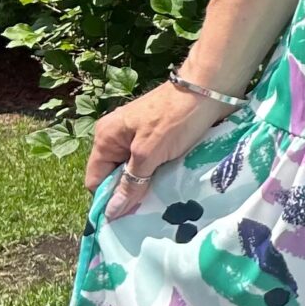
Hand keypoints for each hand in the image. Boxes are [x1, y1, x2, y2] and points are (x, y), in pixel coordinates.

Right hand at [88, 79, 233, 223]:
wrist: (209, 89)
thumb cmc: (176, 119)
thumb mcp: (149, 153)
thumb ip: (131, 182)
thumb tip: (110, 212)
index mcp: (106, 137)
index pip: (95, 179)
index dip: (108, 199)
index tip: (126, 216)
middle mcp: (116, 137)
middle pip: (114, 176)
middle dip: (128, 193)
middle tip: (147, 209)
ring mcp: (136, 137)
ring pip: (134, 172)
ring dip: (145, 185)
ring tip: (160, 199)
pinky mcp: (155, 138)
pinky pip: (149, 164)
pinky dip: (156, 174)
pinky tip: (168, 184)